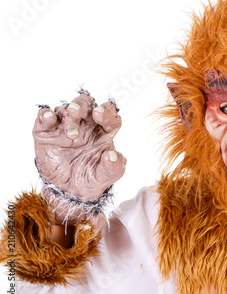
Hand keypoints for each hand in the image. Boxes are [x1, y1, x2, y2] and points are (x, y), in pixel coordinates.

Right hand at [33, 90, 125, 224]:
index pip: (108, 114)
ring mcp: (65, 126)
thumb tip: (114, 156)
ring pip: (65, 109)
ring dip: (67, 117)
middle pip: (86, 104)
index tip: (99, 114)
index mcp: (103, 131)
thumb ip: (113, 167)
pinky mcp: (47, 131)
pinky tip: (48, 119)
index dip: (106, 112)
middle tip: (76, 111)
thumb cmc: (90, 178)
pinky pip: (45, 117)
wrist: (68, 189)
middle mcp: (86, 124)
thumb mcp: (106, 177)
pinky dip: (45, 114)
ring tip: (71, 135)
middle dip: (81, 105)